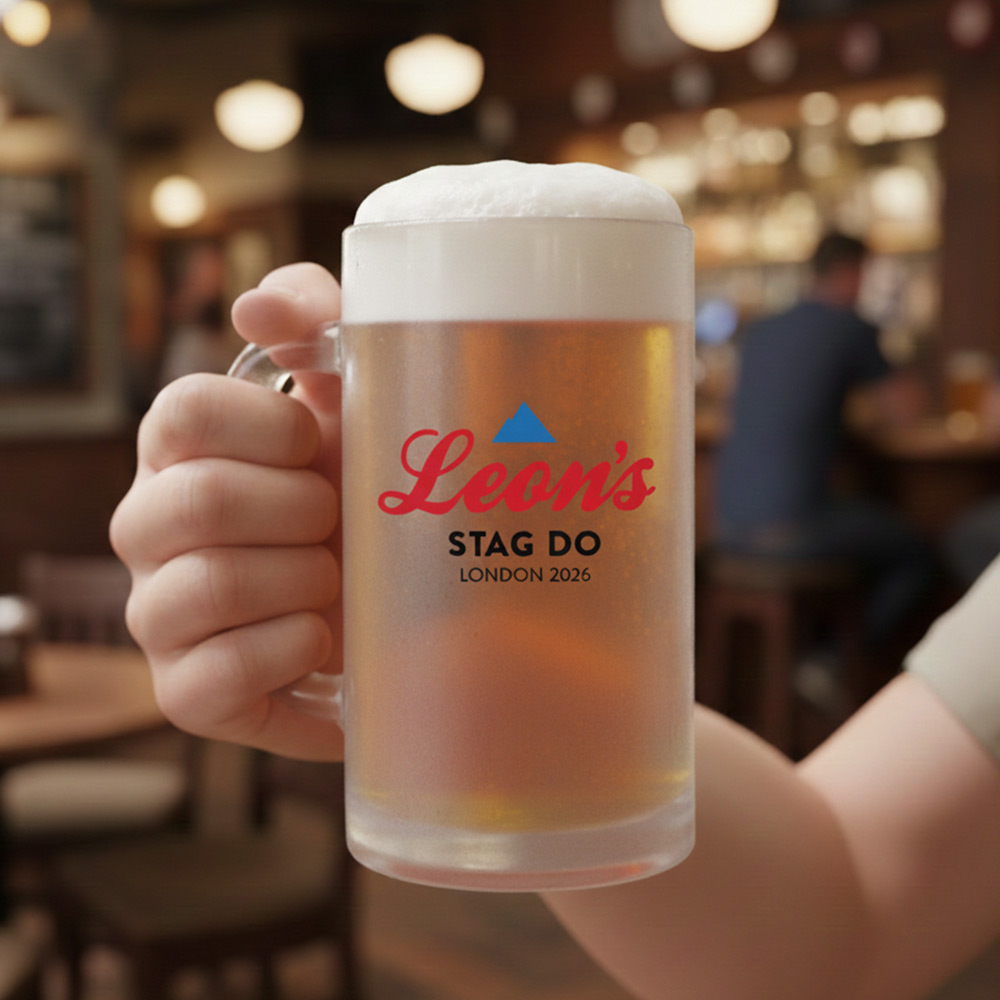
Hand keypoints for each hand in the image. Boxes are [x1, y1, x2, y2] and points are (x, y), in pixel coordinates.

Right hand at [112, 263, 345, 759]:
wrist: (384, 602)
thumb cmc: (359, 488)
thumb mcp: (354, 391)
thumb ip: (315, 317)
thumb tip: (255, 308)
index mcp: (178, 451)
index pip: (183, 412)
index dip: (269, 427)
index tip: (318, 444)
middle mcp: (149, 528)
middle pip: (201, 501)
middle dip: (302, 510)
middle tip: (341, 521)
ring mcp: (159, 615)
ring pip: (208, 587)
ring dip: (304, 580)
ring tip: (337, 580)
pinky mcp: (187, 692)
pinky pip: (215, 678)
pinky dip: (289, 651)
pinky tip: (322, 638)